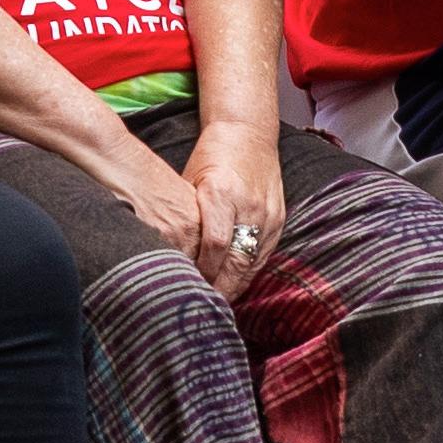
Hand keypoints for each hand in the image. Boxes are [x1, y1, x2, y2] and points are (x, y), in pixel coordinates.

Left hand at [187, 115, 290, 300]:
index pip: (213, 245)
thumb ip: (184, 217)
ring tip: (218, 304)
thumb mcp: (188, 181)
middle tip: (203, 309)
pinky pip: (264, 255)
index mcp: (221, 192)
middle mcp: (248, 205)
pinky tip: (235, 285)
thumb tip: (163, 253)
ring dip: (235, 286)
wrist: (249, 133)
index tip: (188, 287)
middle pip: (235, 260)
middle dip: (219, 288)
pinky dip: (249, 273)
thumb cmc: (211, 157)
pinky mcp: (279, 218)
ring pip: (252, 262)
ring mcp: (268, 213)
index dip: (201, 272)